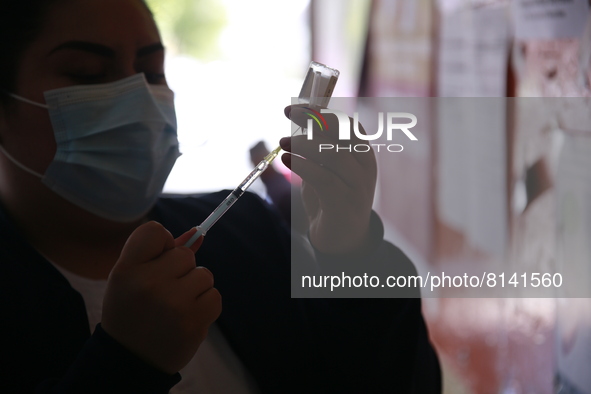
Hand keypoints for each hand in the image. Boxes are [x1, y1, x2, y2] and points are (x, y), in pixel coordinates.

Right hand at [101, 222, 220, 374]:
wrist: (131, 360)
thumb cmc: (133, 312)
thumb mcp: (133, 278)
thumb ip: (161, 253)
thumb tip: (197, 233)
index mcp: (126, 269)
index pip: (154, 230)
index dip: (163, 244)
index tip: (158, 261)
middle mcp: (149, 282)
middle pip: (186, 254)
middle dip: (181, 270)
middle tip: (164, 292)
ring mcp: (173, 302)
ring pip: (204, 274)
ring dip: (196, 288)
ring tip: (175, 307)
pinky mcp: (194, 320)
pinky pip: (214, 296)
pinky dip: (206, 306)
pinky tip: (187, 317)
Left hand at [280, 104, 376, 253]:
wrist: (342, 240)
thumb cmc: (331, 200)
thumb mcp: (325, 169)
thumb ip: (317, 148)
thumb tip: (298, 120)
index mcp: (363, 155)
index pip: (347, 123)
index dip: (322, 110)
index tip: (296, 105)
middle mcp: (365, 167)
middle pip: (341, 133)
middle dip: (312, 118)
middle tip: (287, 112)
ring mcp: (357, 186)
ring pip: (332, 154)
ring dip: (303, 143)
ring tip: (282, 142)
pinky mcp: (344, 203)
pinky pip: (323, 178)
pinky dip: (301, 165)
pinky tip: (286, 160)